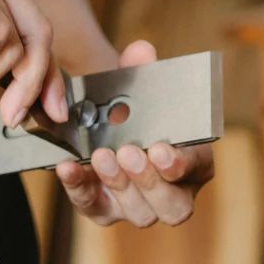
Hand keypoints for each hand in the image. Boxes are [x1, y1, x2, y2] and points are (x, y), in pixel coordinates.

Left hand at [55, 40, 215, 228]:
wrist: (102, 121)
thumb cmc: (134, 109)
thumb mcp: (138, 85)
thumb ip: (140, 69)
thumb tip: (140, 51)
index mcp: (194, 161)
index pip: (195, 168)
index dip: (181, 164)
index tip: (161, 149)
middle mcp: (172, 192)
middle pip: (172, 205)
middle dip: (149, 180)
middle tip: (128, 153)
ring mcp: (138, 206)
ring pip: (139, 212)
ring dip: (118, 183)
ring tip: (100, 155)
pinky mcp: (104, 209)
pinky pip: (92, 205)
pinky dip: (79, 187)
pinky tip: (67, 167)